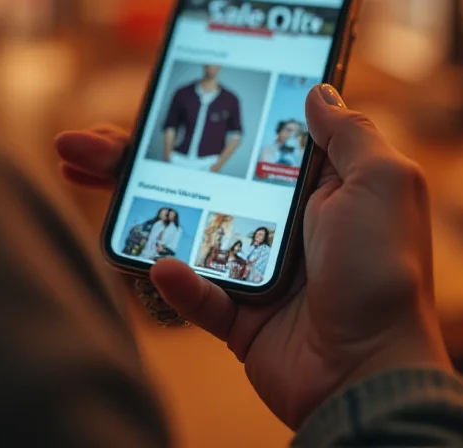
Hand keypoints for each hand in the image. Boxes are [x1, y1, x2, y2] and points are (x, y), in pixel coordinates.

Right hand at [55, 87, 449, 429]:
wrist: (375, 372)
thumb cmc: (385, 270)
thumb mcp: (381, 182)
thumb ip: (348, 134)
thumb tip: (316, 89)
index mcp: (310, 184)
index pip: (241, 139)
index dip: (195, 120)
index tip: (153, 99)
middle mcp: (279, 218)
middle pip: (195, 176)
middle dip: (136, 154)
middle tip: (83, 139)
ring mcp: (254, 265)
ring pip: (181, 224)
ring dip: (129, 200)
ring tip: (77, 168)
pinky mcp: (241, 312)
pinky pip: (198, 292)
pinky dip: (178, 281)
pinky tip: (158, 263)